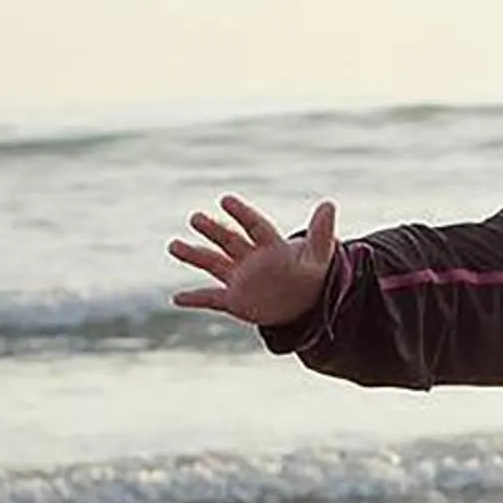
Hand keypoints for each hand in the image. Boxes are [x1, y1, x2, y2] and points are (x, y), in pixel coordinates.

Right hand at [169, 195, 337, 328]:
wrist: (302, 302)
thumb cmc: (311, 274)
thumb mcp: (321, 257)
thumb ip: (321, 233)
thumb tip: (329, 204)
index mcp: (270, 246)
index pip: (254, 227)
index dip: (241, 214)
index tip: (225, 200)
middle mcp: (250, 258)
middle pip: (228, 241)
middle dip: (213, 230)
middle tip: (196, 218)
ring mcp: (239, 278)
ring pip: (213, 263)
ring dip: (194, 255)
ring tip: (173, 245)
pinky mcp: (234, 299)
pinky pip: (210, 298)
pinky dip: (194, 299)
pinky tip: (176, 298)